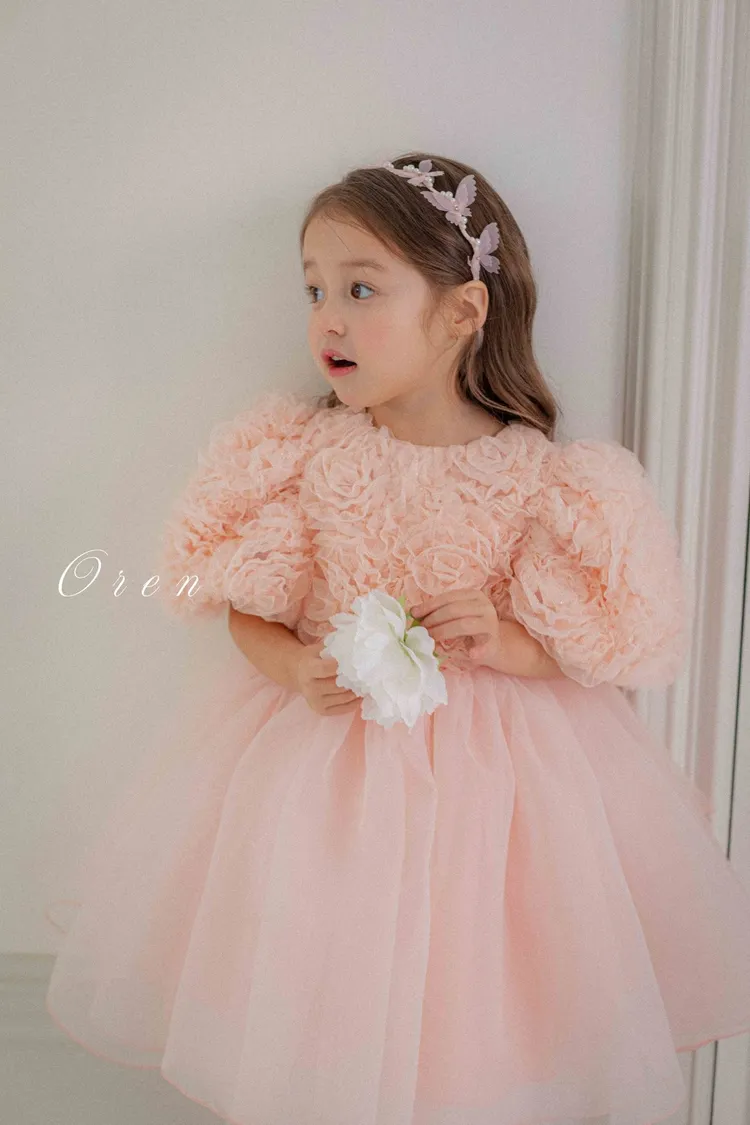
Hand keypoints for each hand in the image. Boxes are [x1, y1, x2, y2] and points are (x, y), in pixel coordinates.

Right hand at [291, 640, 361, 715]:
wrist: (298, 674)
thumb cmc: (313, 658)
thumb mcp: (319, 648)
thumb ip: (335, 647)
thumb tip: (356, 645)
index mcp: (308, 669)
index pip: (326, 669)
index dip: (342, 666)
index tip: (355, 661)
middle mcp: (309, 687)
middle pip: (336, 685)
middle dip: (353, 680)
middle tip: (367, 674)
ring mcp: (314, 701)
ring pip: (342, 698)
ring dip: (357, 691)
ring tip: (367, 684)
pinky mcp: (321, 711)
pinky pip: (342, 709)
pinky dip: (354, 703)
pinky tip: (361, 694)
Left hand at [410, 588, 548, 675]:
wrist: (494, 644)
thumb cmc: (470, 628)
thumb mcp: (456, 615)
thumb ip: (439, 612)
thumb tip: (414, 612)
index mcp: (474, 596)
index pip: (448, 597)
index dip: (429, 605)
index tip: (414, 613)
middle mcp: (484, 606)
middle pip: (454, 609)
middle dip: (434, 619)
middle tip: (420, 629)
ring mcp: (490, 624)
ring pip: (464, 624)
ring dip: (443, 631)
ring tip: (430, 638)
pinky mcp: (494, 642)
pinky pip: (484, 646)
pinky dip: (477, 650)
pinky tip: (471, 653)